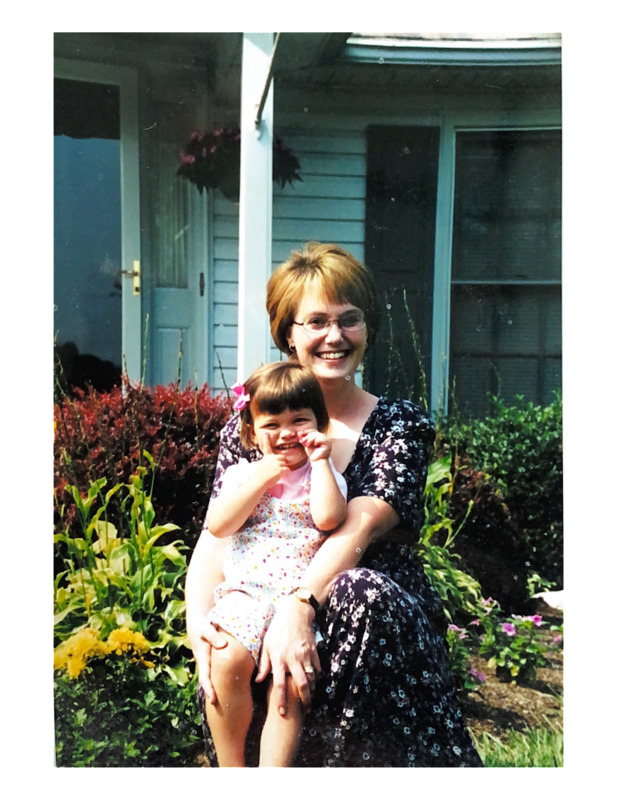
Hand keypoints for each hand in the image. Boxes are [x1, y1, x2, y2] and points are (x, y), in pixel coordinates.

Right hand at [187, 615, 228, 705]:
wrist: (197, 620)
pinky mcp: (213, 657)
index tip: (213, 700)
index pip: (205, 678)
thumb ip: (214, 636)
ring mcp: (208, 660)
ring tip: (228, 702)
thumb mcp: (207, 628)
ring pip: (214, 677)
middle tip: (221, 709)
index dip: (209, 690)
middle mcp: (205, 662)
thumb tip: (223, 645)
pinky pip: (217, 670)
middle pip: (209, 682)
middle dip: (214, 695)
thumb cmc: (202, 624)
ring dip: (219, 688)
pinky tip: (233, 684)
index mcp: (202, 658)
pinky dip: (222, 678)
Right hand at [255, 432, 291, 486]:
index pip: (267, 446)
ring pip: (285, 464)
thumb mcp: (264, 465)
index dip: (266, 440)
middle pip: (282, 458)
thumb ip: (270, 461)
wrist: (260, 481)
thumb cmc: (262, 475)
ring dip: (283, 469)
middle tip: (276, 469)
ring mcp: (276, 463)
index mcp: (267, 457)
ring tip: (275, 473)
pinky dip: (285, 473)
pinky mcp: (280, 469)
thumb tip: (278, 461)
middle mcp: (272, 458)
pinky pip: (287, 469)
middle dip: (282, 463)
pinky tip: (279, 475)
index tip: (267, 433)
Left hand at [256, 594, 320, 714]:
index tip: (282, 712)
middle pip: (301, 684)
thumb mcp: (266, 644)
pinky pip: (317, 668)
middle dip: (304, 700)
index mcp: (279, 658)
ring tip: (309, 699)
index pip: (279, 684)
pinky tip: (314, 682)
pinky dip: (316, 677)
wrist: (295, 613)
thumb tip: (258, 680)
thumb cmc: (277, 629)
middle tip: (305, 710)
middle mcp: (293, 658)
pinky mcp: (313, 651)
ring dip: (311, 691)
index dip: (281, 700)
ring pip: (311, 678)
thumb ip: (264, 663)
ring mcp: (305, 655)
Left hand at [299, 429, 331, 461]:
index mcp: (319, 438)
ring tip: (307, 445)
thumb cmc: (313, 455)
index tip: (300, 433)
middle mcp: (324, 438)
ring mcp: (327, 440)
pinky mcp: (328, 444)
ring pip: (317, 434)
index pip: (313, 431)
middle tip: (302, 441)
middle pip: (315, 432)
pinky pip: (321, 438)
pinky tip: (314, 445)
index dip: (306, 431)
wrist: (317, 462)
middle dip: (307, 436)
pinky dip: (316, 441)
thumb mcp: (307, 445)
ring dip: (310, 439)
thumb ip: (304, 439)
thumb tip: (299, 432)